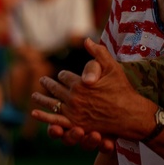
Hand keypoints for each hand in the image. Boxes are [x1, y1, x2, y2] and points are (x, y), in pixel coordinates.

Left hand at [30, 39, 152, 142]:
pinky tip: (34, 113)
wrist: (129, 114)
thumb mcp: (113, 67)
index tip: (62, 75)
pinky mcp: (75, 124)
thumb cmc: (122, 89)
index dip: (63, 75)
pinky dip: (43, 117)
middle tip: (42, 80)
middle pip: (56, 89)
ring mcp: (73, 112)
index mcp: (80, 83)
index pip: (65, 76)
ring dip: (41, 99)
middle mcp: (74, 97)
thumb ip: (99, 53)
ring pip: (52, 103)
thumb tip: (86, 40)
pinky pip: (55, 121)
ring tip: (34, 95)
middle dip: (48, 84)